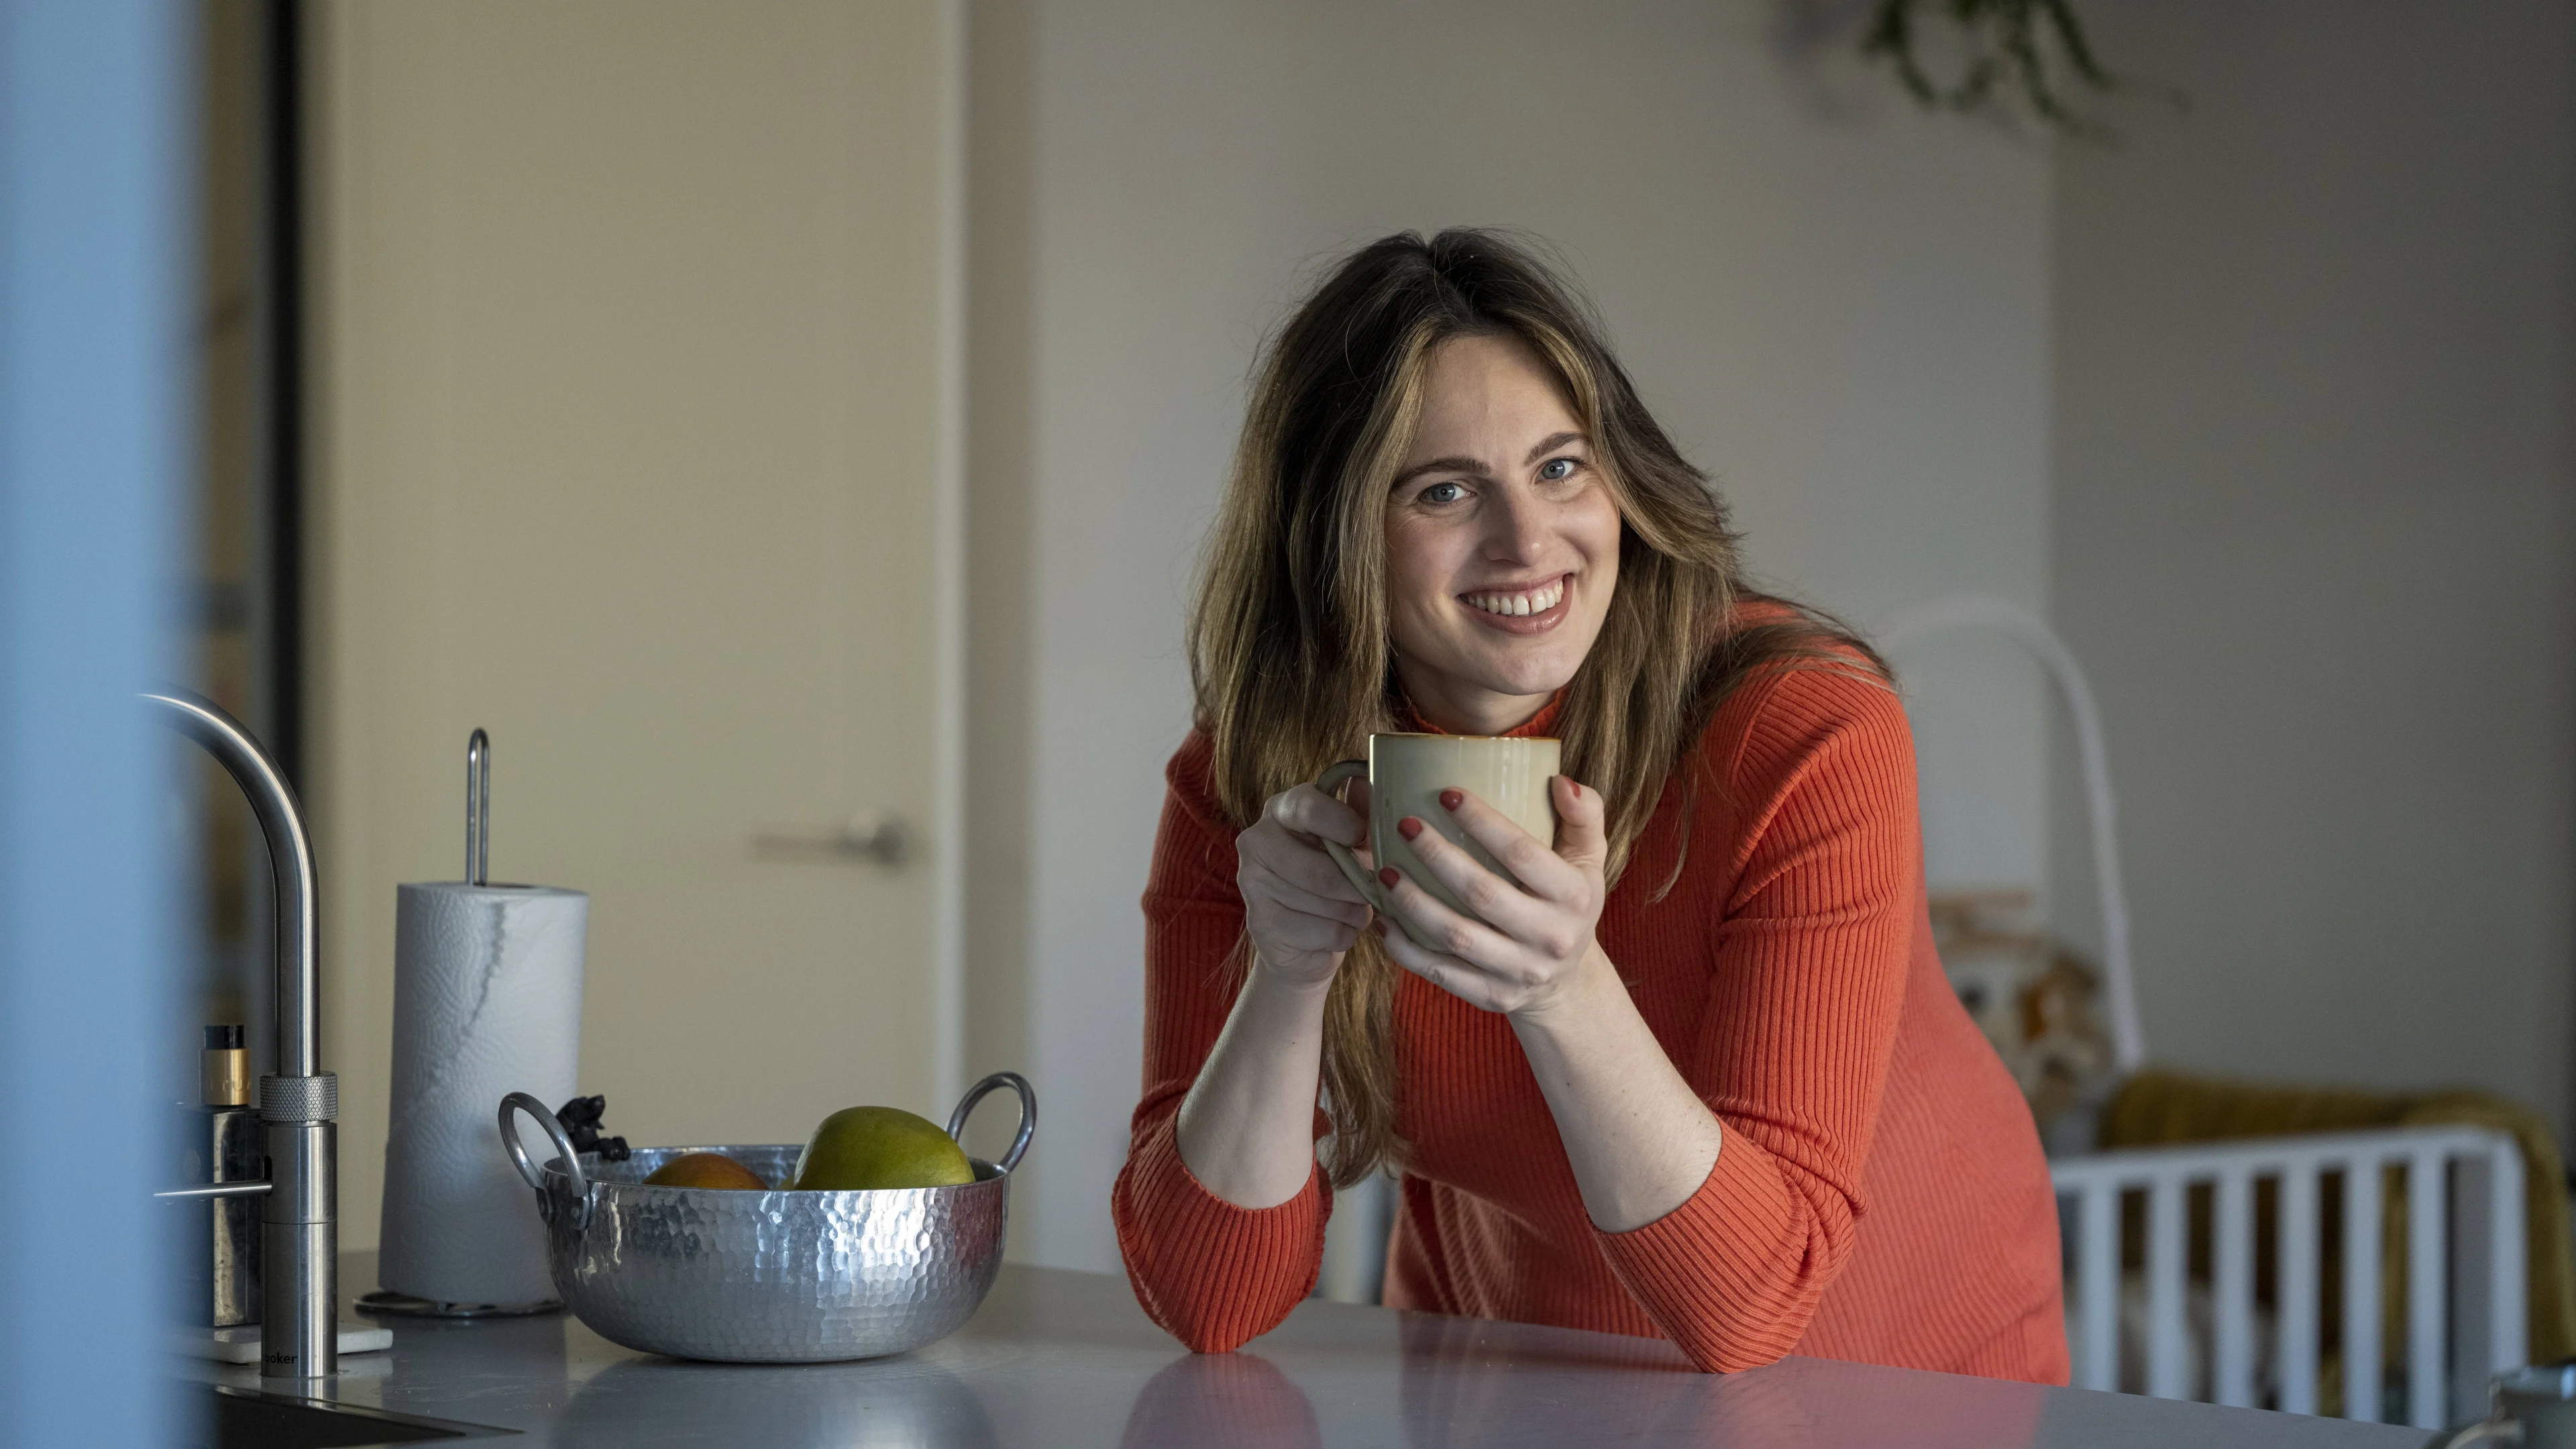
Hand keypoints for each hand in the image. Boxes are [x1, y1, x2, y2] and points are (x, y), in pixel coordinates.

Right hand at [1235, 778, 1376, 987]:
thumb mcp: (1354, 841)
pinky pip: (1323, 931)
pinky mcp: (1261, 923)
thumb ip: (1362, 810)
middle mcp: (1257, 840)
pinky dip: (1343, 935)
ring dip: (1355, 913)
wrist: (1305, 938)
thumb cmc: (1336, 877)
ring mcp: (1253, 883)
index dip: (1344, 825)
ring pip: (1327, 904)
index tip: (1362, 839)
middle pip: (1321, 870)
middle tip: (1371, 891)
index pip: (1308, 807)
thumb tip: (1368, 779)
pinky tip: (1337, 931)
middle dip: (1358, 887)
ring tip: (1354, 910)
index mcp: (1282, 809)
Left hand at [1373, 776, 1608, 1016]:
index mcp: (1574, 896)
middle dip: (1437, 855)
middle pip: (1482, 894)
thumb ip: (1583, 814)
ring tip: (1385, 870)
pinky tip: (1382, 920)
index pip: (1522, 853)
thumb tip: (1558, 782)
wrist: (1568, 982)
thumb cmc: (1568, 901)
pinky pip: (1440, 973)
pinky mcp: (1492, 997)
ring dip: (1413, 902)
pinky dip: (1405, 949)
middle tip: (1405, 825)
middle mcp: (1550, 937)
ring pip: (1455, 936)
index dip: (1482, 822)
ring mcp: (1520, 972)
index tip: (1446, 794)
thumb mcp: (1589, 858)